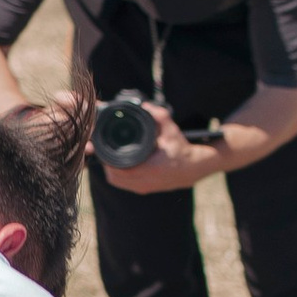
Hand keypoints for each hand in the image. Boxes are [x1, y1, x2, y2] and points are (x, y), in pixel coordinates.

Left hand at [100, 105, 223, 194]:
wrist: (193, 167)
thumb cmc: (181, 149)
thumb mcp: (171, 130)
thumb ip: (159, 116)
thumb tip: (145, 106)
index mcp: (149, 169)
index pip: (118, 169)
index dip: (107, 159)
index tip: (104, 147)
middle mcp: (145, 181)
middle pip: (114, 176)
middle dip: (106, 163)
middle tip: (104, 149)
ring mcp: (144, 187)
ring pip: (117, 182)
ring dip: (111, 170)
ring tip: (109, 156)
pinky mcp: (144, 189)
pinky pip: (124, 184)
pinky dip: (118, 176)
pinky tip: (117, 165)